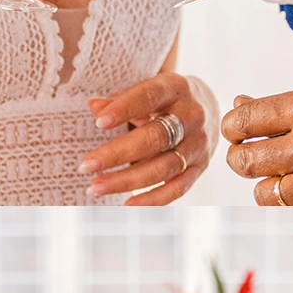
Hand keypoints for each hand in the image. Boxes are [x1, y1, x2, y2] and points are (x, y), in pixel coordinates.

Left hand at [79, 73, 216, 205]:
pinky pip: (177, 189)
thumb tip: (94, 106)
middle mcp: (192, 116)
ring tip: (95, 187)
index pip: (149, 97)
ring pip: (163, 168)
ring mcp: (198, 145)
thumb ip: (121, 98)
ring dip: (126, 181)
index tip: (98, 123)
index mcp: (176, 87)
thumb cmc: (165, 99)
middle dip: (117, 153)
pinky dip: (152, 199)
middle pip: (155, 138)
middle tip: (86, 165)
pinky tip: (126, 204)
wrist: (207, 109)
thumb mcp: (147, 88)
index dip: (124, 109)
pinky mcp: (200, 168)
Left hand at [222, 87, 292, 204]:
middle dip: (241, 158)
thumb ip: (289, 107)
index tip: (238, 131)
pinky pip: (292, 207)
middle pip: (243, 159)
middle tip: (249, 156)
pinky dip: (292, 200)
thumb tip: (242, 103)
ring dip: (266, 184)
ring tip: (283, 174)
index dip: (233, 127)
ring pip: (262, 191)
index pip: (243, 119)